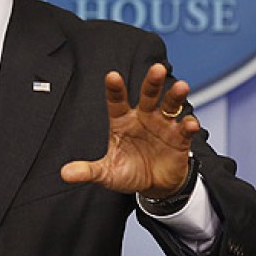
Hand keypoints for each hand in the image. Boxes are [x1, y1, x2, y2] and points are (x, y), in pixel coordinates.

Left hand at [60, 63, 199, 197]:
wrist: (154, 186)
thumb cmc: (129, 172)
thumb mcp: (107, 173)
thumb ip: (88, 170)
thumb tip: (65, 173)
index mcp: (122, 120)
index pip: (117, 100)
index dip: (115, 89)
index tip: (112, 76)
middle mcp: (143, 117)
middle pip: (148, 94)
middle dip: (152, 82)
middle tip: (156, 69)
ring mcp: (163, 125)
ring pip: (170, 105)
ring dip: (175, 96)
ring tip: (181, 86)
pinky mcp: (179, 138)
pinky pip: (185, 127)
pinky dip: (189, 124)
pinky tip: (190, 124)